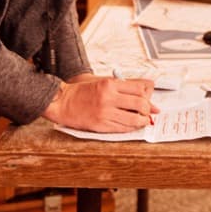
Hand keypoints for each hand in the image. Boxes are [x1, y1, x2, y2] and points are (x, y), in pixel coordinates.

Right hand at [42, 76, 158, 131]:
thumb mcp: (103, 83)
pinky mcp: (101, 125)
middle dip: (147, 110)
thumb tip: (144, 97)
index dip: (147, 96)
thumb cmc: (83, 92)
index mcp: (110, 84)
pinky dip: (131, 128)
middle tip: (147, 112)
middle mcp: (108, 98)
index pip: (139, 89)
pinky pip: (122, 128)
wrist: (62, 102)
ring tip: (142, 121)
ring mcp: (105, 113)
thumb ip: (123, 89)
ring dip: (142, 121)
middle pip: (140, 104)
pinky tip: (131, 126)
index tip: (147, 101)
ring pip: (134, 119)